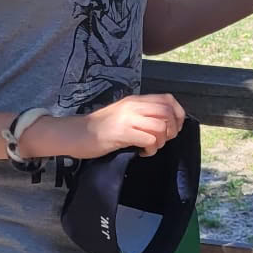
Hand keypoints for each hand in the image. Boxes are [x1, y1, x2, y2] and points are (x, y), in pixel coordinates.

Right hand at [28, 95, 184, 159]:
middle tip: (163, 140)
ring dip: (161, 141)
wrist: (75, 133)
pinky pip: (149, 140)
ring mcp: (128, 119)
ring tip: (151, 147)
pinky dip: (151, 149)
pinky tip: (142, 152)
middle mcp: (134, 106)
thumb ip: (141, 115)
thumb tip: (163, 124)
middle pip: (168, 112)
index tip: (173, 128)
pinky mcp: (122, 133)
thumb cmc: (99, 128)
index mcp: (135, 100)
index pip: (168, 99)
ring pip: (161, 126)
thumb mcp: (123, 115)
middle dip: (172, 129)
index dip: (178, 114)